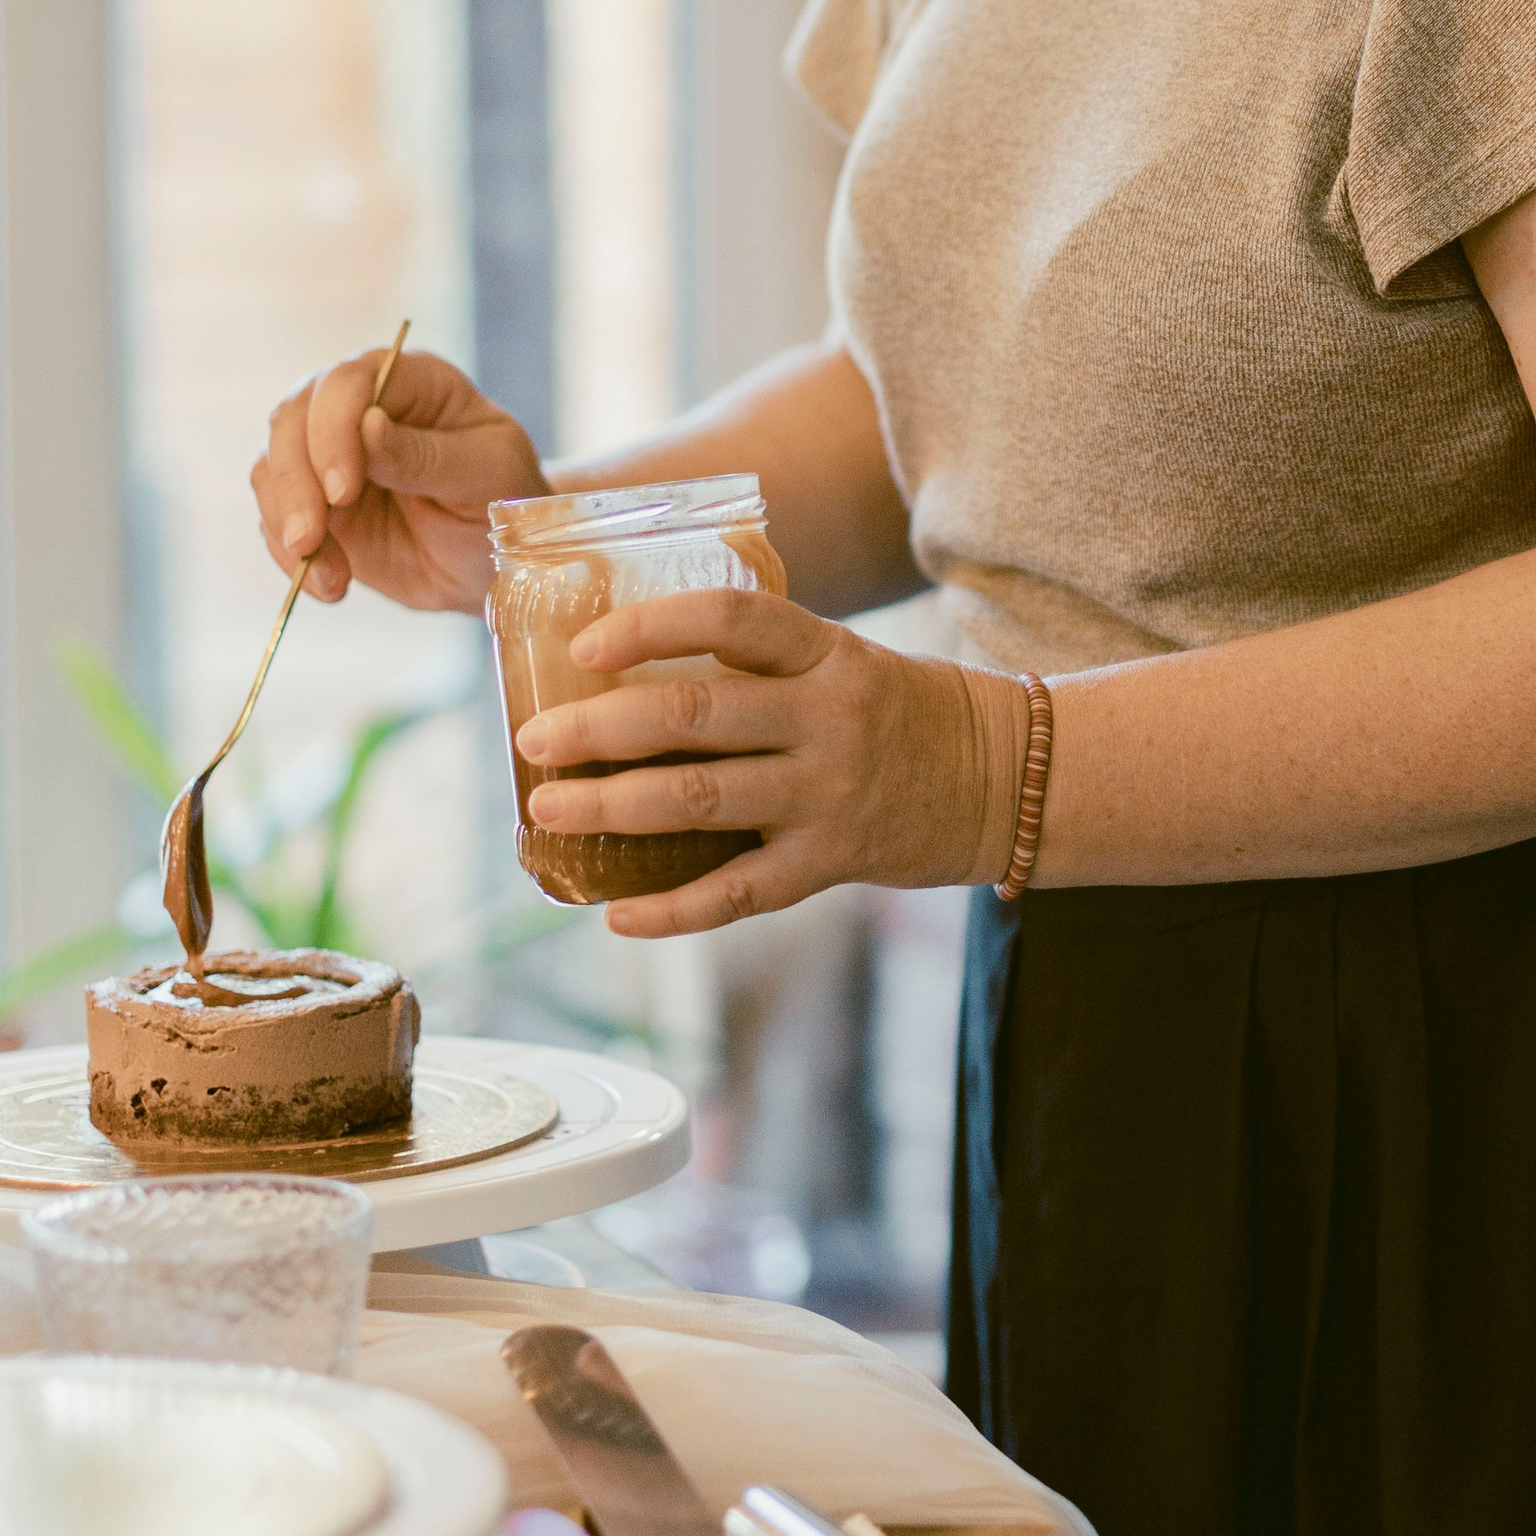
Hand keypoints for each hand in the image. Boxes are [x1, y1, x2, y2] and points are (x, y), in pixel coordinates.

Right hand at [254, 345, 547, 612]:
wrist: (493, 561)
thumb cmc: (503, 502)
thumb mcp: (484, 476)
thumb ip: (426, 455)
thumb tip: (367, 425)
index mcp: (411, 381)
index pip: (347, 382)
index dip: (332, 430)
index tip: (343, 490)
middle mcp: (359, 407)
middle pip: (292, 419)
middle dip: (295, 482)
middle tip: (309, 539)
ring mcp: (328, 455)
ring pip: (272, 468)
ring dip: (286, 523)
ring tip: (332, 577)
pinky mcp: (311, 503)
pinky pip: (276, 520)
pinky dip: (291, 557)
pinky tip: (331, 587)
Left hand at [511, 589, 1032, 932]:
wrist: (1003, 778)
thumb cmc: (896, 709)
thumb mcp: (840, 658)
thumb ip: (755, 661)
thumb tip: (623, 671)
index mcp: (825, 652)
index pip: (731, 620)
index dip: (652, 627)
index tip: (585, 647)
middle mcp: (827, 718)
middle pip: (696, 714)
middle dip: (600, 730)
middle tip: (533, 742)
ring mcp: (831, 793)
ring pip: (704, 801)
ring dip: (614, 807)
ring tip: (548, 812)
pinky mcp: (834, 861)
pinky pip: (741, 893)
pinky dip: (674, 910)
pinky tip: (616, 915)